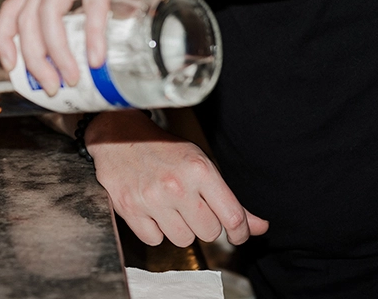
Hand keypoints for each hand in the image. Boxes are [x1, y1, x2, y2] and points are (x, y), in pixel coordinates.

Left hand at [0, 0, 201, 92]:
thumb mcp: (111, 8)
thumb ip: (93, 29)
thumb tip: (89, 78)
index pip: (14, 6)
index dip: (4, 37)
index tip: (12, 68)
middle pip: (28, 16)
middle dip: (34, 57)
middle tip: (52, 87)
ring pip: (50, 10)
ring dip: (58, 51)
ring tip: (73, 78)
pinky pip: (90, 0)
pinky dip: (93, 32)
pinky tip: (97, 57)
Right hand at [85, 110, 267, 247]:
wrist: (117, 137)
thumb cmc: (164, 150)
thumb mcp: (202, 165)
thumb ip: (231, 200)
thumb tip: (260, 228)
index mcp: (200, 169)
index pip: (233, 218)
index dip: (240, 232)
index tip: (236, 233)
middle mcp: (176, 185)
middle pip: (209, 232)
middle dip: (204, 224)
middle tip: (192, 207)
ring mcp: (151, 198)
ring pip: (182, 240)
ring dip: (179, 228)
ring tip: (169, 207)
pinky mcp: (129, 208)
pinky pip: (154, 240)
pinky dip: (154, 230)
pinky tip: (151, 210)